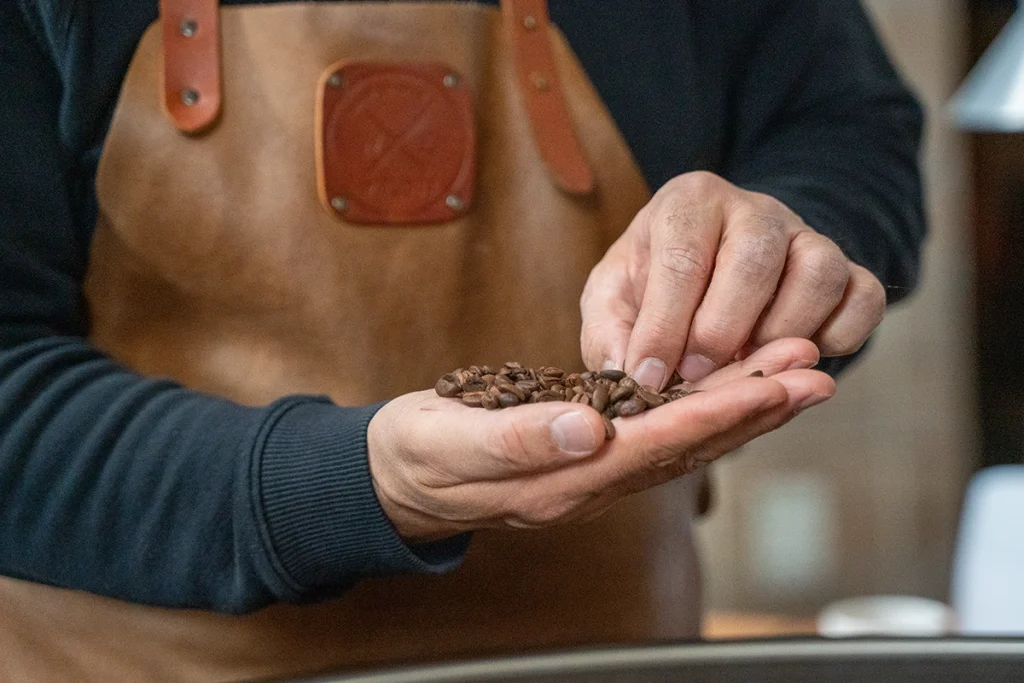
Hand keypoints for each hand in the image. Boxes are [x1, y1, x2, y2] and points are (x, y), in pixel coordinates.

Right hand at [367, 338, 833, 542]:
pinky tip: (732, 385)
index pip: (660, 442)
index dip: (722, 411)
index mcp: (564, 478)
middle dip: (756, 407)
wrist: (398, 478)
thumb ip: (519, 440)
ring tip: (796, 372)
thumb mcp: (452, 443)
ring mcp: (594, 469)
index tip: (778, 383)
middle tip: (818, 371)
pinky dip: (706, 407)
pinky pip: (661, 431)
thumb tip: (589, 428)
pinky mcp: (588, 452)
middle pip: (690, 442)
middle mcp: (592, 480)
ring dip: (743, 405)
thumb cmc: (420, 456)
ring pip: (684, 437)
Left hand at [580, 171, 885, 387]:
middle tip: (694, 376)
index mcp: (689, 203)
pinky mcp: (848, 271)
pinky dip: (838, 338)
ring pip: (819, 273)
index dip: (665, 325)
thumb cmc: (651, 283)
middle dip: (721, 331)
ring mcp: (808, 236)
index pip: (683, 257)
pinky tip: (794, 360)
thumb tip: (626, 374)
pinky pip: (864, 299)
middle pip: (755, 259)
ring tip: (745, 365)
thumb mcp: (611, 297)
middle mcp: (755, 209)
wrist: (710, 271)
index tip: (649, 376)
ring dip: (781, 334)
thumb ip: (608, 332)